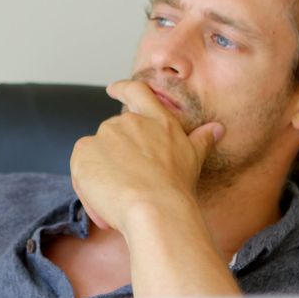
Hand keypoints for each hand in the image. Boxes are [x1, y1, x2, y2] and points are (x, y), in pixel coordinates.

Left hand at [70, 80, 224, 231]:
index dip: (123, 89)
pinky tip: (105, 208)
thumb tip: (218, 128)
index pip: (138, 93)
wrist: (156, 208)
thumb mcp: (194, 158)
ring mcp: (106, 134)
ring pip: (96, 157)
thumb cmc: (177, 188)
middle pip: (112, 136)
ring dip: (103, 178)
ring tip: (120, 204)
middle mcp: (130, 122)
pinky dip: (88, 189)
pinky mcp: (84, 151)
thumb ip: (202, 139)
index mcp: (156, 120)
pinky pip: (81, 172)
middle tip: (128, 190)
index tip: (112, 89)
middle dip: (114, 161)